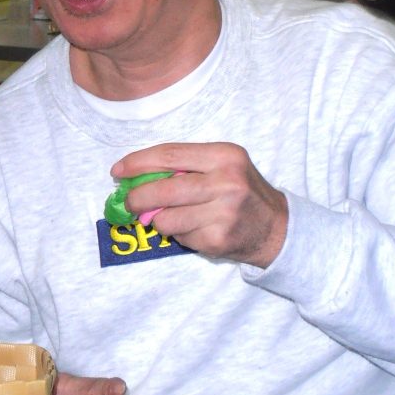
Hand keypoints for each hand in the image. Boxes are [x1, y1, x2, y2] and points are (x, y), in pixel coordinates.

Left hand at [111, 142, 287, 266]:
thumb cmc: (239, 191)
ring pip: (166, 218)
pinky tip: (196, 229)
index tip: (118, 170)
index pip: (169, 155)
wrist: (277, 228)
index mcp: (224, 156)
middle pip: (164, 189)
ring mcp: (224, 213)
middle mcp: (227, 182)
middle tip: (129, 202)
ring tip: (173, 216)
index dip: (138, 163)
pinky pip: (180, 237)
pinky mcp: (219, 239)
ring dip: (160, 220)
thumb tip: (134, 177)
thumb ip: (184, 167)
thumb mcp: (222, 166)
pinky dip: (179, 234)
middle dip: (137, 197)